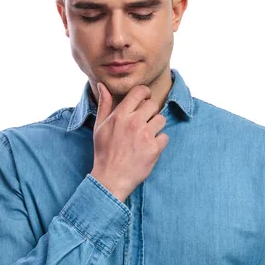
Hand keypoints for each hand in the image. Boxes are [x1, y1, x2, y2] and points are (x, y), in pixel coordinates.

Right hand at [90, 82, 168, 201]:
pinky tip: (149, 148)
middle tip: (144, 122)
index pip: (139, 92)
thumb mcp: (99, 126)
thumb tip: (103, 86)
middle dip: (150, 112)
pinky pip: (165, 137)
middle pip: (153, 105)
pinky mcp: (154, 149)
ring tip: (146, 136)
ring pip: (161, 120)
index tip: (144, 99)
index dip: (144, 93)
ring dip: (156, 127)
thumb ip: (104, 104)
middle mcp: (134, 122)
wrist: (111, 178)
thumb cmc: (104, 152)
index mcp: (120, 115)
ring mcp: (145, 136)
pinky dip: (159, 142)